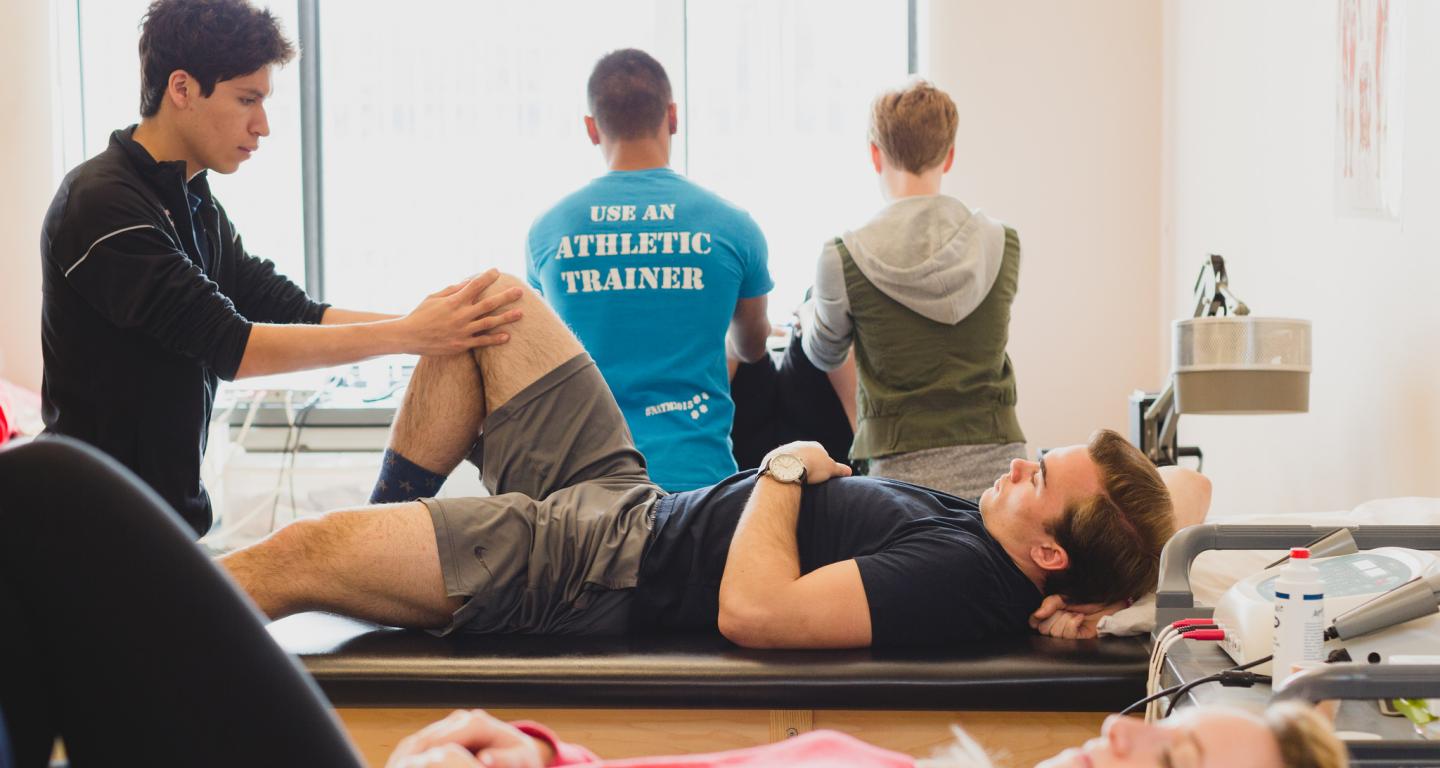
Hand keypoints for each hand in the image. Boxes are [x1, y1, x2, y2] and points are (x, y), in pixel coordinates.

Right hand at [386, 709, 552, 767]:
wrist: (519, 754)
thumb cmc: (521, 759)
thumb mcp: (519, 760)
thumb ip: (504, 760)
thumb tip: (484, 760)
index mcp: (476, 723)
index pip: (444, 737)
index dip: (428, 753)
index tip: (414, 766)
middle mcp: (460, 719)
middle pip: (426, 737)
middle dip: (412, 756)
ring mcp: (450, 726)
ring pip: (418, 740)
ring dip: (405, 756)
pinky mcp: (443, 734)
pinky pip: (419, 745)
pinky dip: (408, 756)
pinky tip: (400, 766)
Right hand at [397, 270, 524, 355]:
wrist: (408, 336)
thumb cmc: (421, 314)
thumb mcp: (433, 297)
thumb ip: (451, 290)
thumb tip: (467, 283)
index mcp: (454, 301)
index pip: (474, 286)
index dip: (487, 277)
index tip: (497, 271)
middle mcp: (460, 315)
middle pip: (488, 304)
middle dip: (506, 297)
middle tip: (520, 291)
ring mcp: (462, 330)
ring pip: (489, 323)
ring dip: (506, 318)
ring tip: (521, 313)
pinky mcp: (461, 344)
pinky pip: (482, 342)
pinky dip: (495, 339)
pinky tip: (507, 336)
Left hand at [765, 441, 851, 484]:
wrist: (789, 465)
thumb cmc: (812, 466)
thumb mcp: (831, 469)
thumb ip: (840, 469)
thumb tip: (850, 471)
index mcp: (816, 446)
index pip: (822, 455)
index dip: (823, 466)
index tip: (821, 476)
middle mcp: (800, 444)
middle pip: (806, 456)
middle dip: (808, 465)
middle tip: (809, 479)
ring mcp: (787, 449)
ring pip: (793, 459)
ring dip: (795, 467)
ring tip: (796, 480)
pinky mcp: (775, 456)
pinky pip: (781, 464)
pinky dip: (784, 470)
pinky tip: (785, 478)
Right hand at [1028, 595, 1128, 639]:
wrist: (1109, 601)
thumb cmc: (1088, 597)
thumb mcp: (1064, 596)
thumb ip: (1049, 603)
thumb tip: (1037, 614)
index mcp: (1052, 615)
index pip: (1034, 622)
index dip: (1035, 619)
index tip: (1042, 613)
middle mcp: (1059, 626)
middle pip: (1043, 629)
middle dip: (1053, 617)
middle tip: (1064, 610)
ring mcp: (1069, 634)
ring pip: (1055, 633)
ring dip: (1065, 620)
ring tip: (1075, 614)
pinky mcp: (1080, 640)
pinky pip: (1068, 635)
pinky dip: (1073, 624)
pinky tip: (1079, 618)